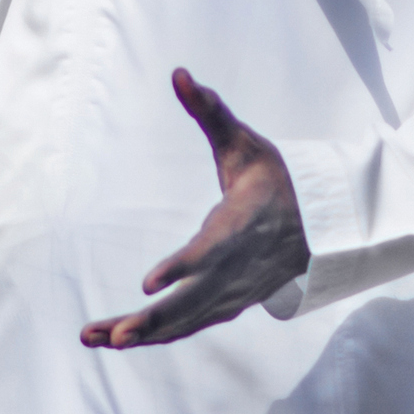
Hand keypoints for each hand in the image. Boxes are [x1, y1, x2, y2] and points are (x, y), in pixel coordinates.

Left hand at [82, 71, 309, 347]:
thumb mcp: (244, 143)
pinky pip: (188, 326)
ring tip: (94, 338)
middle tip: (113, 337)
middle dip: (150, 322)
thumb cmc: (274, 179)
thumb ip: (210, 111)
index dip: (180, 269)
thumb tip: (180, 73)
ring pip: (184, 322)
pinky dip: (155, 336)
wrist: (319, 225)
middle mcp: (234, 268)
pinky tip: (116, 340)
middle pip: (190, 303)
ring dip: (140, 334)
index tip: (149, 284)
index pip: (208, 252)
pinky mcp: (228, 304)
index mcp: (238, 227)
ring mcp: (232, 293)